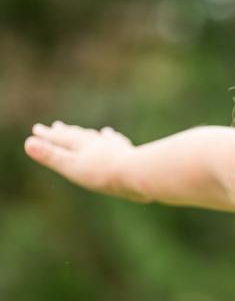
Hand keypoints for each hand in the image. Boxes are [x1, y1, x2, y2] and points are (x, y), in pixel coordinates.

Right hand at [25, 122, 144, 201]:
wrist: (139, 173)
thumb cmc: (103, 173)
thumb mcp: (72, 166)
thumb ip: (51, 155)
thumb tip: (28, 143)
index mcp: (81, 147)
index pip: (61, 138)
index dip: (48, 136)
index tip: (37, 130)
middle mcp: (97, 143)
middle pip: (78, 136)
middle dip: (65, 133)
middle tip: (56, 126)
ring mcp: (113, 147)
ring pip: (95, 138)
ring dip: (86, 134)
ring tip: (82, 131)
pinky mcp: (128, 154)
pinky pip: (115, 142)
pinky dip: (109, 138)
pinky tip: (111, 135)